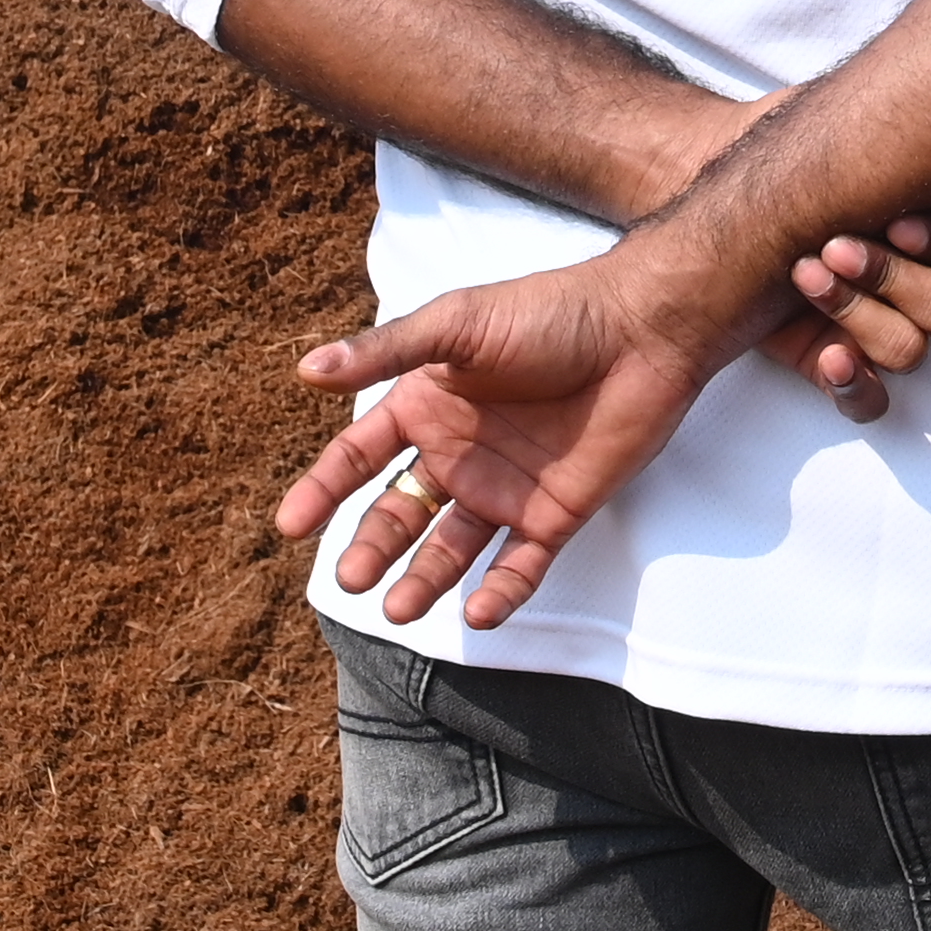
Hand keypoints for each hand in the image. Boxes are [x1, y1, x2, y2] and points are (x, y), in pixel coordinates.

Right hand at [279, 238, 774, 629]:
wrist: (642, 331)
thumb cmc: (549, 314)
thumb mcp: (459, 324)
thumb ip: (387, 350)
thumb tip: (307, 370)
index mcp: (429, 404)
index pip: (361, 456)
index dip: (324, 489)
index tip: (289, 525)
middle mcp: (460, 451)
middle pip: (400, 513)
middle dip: (371, 548)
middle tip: (349, 579)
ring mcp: (506, 487)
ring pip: (451, 549)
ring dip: (423, 581)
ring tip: (398, 612)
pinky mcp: (555, 513)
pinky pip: (520, 567)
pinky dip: (499, 594)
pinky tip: (477, 615)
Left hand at [616, 79, 930, 426]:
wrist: (704, 189)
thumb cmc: (778, 154)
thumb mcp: (846, 130)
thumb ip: (905, 131)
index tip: (895, 219)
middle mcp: (913, 281)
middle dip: (891, 277)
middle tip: (831, 246)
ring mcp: (874, 325)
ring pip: (910, 351)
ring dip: (860, 316)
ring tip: (802, 276)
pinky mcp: (831, 361)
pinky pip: (872, 400)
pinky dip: (855, 385)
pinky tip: (827, 359)